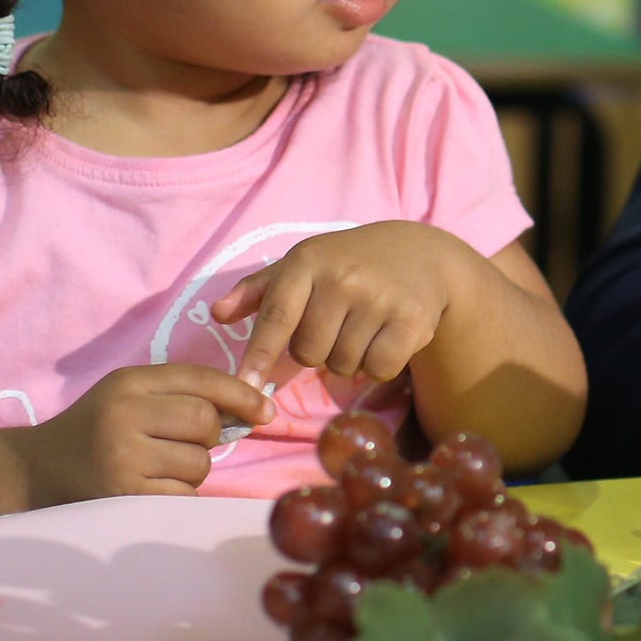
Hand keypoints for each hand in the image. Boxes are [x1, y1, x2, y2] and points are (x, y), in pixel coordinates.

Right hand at [16, 363, 274, 506]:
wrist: (31, 474)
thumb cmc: (93, 430)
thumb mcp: (127, 395)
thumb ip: (179, 393)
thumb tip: (249, 410)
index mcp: (128, 383)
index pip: (200, 379)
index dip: (240, 393)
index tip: (265, 411)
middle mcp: (124, 416)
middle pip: (205, 421)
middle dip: (209, 435)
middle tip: (184, 443)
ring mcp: (122, 459)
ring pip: (198, 463)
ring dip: (191, 469)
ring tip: (157, 467)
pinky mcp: (123, 498)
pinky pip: (181, 496)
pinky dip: (176, 495)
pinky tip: (149, 489)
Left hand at [211, 222, 460, 389]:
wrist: (422, 254)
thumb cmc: (350, 263)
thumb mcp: (305, 265)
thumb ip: (258, 291)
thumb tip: (217, 314)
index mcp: (308, 261)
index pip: (277, 317)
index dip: (259, 355)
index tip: (244, 386)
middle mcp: (343, 277)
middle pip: (309, 353)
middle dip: (318, 349)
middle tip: (338, 323)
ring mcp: (379, 298)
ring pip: (343, 365)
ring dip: (350, 356)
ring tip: (365, 326)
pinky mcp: (411, 320)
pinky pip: (378, 369)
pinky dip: (380, 364)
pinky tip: (387, 336)